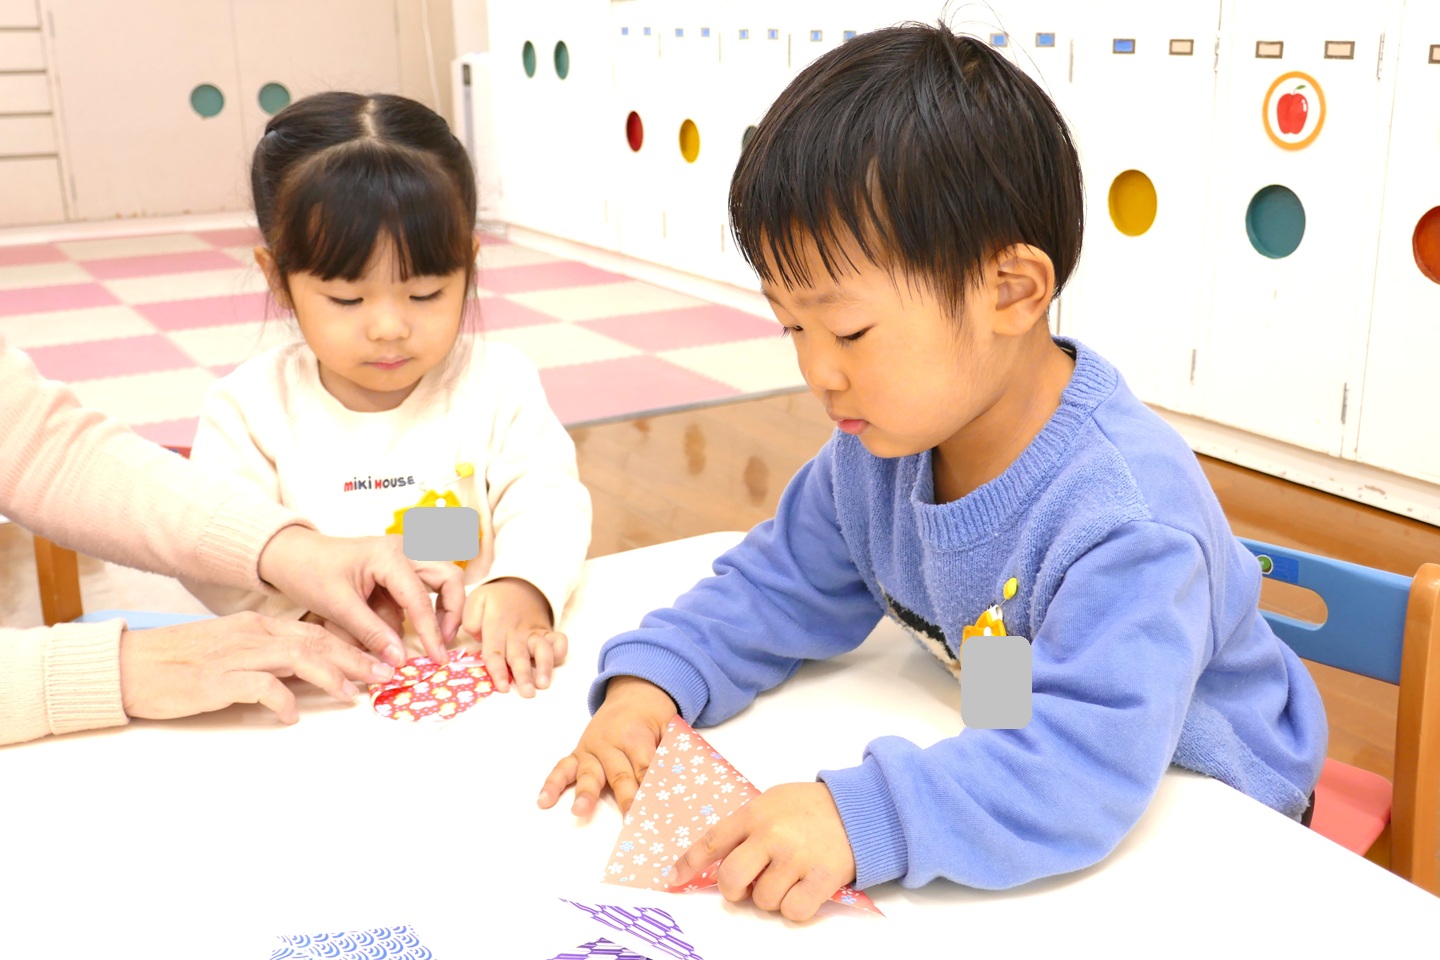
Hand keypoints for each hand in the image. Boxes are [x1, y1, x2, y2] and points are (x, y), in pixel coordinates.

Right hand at [118, 611, 396, 723]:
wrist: (130, 666)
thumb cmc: (181, 663)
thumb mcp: (233, 651)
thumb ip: (271, 659)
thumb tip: (312, 675)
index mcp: (257, 625)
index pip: (316, 630)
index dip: (352, 645)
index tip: (379, 659)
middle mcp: (252, 634)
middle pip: (316, 641)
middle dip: (355, 658)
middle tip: (384, 674)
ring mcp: (235, 655)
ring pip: (296, 657)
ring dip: (330, 676)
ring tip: (353, 694)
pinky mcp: (217, 680)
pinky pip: (260, 686)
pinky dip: (282, 700)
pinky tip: (292, 717)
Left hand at [257, 527, 463, 665]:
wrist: (291, 555)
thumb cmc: (310, 572)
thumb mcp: (338, 606)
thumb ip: (372, 633)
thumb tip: (400, 660)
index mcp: (390, 555)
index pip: (420, 599)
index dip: (431, 632)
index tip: (437, 658)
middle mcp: (405, 550)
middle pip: (449, 577)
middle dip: (451, 611)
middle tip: (444, 641)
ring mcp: (404, 557)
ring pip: (440, 581)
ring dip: (436, 610)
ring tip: (423, 638)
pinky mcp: (398, 569)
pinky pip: (418, 591)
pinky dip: (412, 611)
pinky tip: (391, 628)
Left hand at [462, 577, 564, 696]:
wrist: (521, 586)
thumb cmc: (495, 600)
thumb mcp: (475, 600)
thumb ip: (470, 618)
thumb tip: (475, 635)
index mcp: (497, 624)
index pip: (495, 651)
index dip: (498, 671)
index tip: (502, 687)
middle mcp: (517, 631)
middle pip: (519, 656)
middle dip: (523, 675)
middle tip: (527, 693)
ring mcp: (534, 632)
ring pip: (542, 649)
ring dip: (544, 666)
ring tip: (544, 683)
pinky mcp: (547, 632)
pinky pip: (558, 640)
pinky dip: (560, 649)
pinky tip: (557, 663)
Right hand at [537, 676, 677, 816]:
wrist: (634, 693)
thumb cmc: (655, 718)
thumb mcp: (670, 729)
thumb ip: (673, 755)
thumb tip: (685, 788)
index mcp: (637, 736)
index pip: (646, 768)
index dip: (652, 790)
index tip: (658, 811)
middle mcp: (612, 742)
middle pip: (620, 775)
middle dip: (626, 798)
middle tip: (630, 820)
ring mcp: (592, 748)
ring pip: (589, 773)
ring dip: (585, 793)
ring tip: (579, 811)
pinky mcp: (579, 752)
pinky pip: (563, 768)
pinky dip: (552, 784)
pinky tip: (543, 801)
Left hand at [667, 782, 856, 922]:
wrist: (859, 809)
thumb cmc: (811, 808)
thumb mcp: (773, 801)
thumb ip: (747, 825)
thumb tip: (718, 857)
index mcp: (756, 813)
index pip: (712, 842)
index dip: (688, 864)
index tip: (674, 879)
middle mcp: (772, 835)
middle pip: (731, 879)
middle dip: (734, 890)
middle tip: (747, 885)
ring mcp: (796, 858)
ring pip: (763, 900)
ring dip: (771, 897)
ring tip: (789, 877)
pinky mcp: (821, 878)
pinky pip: (792, 911)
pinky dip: (795, 908)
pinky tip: (804, 890)